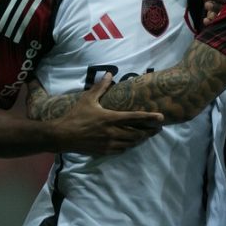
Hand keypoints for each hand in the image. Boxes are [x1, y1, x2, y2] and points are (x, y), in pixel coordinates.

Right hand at [47, 73, 164, 155]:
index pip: (135, 117)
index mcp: (110, 118)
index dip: (150, 118)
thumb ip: (101, 87)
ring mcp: (109, 143)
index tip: (161, 118)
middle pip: (137, 133)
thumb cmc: (76, 116)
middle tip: (157, 128)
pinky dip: (128, 146)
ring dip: (140, 139)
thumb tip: (110, 73)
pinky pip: (122, 150)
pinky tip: (130, 143)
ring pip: (131, 143)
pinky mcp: (104, 151)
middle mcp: (112, 132)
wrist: (63, 136)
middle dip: (149, 131)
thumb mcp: (88, 99)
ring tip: (146, 135)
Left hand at [183, 0, 225, 25]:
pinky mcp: (214, 19)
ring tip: (206, 5)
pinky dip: (210, 20)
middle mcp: (219, 0)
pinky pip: (215, 20)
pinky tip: (205, 20)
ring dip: (213, 6)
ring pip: (220, 8)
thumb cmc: (195, 0)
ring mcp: (218, 10)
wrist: (192, 16)